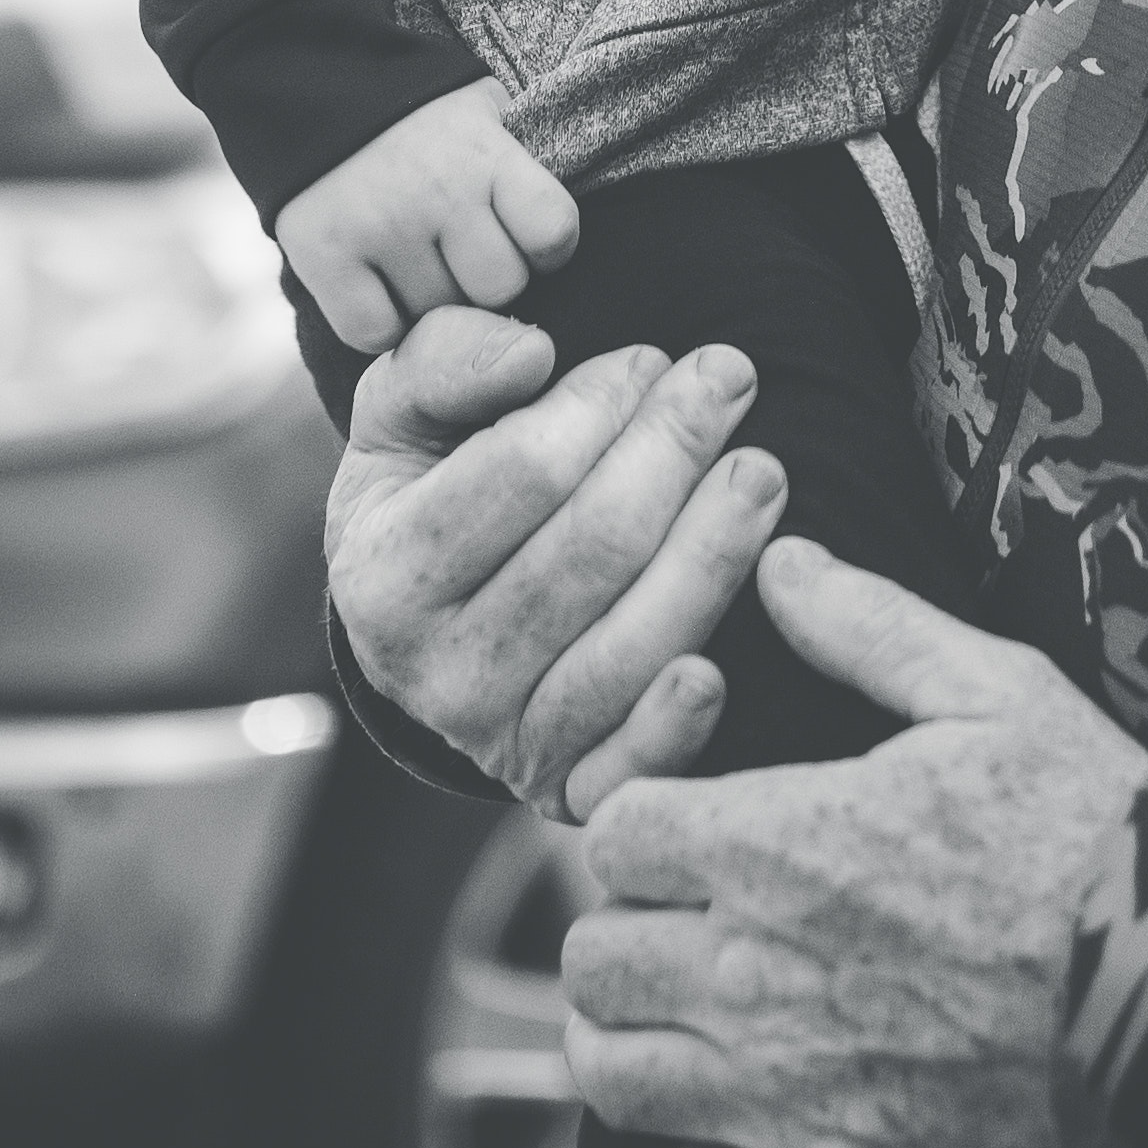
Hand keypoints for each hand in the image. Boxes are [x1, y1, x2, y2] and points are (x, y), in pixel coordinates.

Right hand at [275, 82, 582, 353]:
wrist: (317, 91)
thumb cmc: (425, 121)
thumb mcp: (488, 117)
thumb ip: (522, 174)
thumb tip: (556, 252)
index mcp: (486, 153)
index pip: (554, 233)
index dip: (546, 249)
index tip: (524, 239)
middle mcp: (437, 189)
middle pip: (498, 288)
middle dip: (485, 279)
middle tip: (460, 253)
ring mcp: (378, 225)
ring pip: (438, 318)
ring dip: (432, 302)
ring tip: (416, 260)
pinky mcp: (324, 256)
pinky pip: (375, 333)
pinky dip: (378, 322)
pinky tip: (377, 285)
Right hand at [326, 309, 790, 817]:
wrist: (431, 625)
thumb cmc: (429, 491)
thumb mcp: (403, 413)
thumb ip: (447, 361)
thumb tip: (531, 355)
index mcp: (384, 577)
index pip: (522, 472)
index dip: (602, 402)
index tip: (648, 358)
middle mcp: (437, 674)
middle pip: (593, 550)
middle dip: (675, 450)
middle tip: (731, 377)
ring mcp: (504, 741)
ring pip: (631, 645)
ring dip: (714, 549)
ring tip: (763, 470)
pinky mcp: (568, 791)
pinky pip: (633, 764)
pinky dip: (680, 721)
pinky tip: (723, 664)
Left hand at [563, 538, 1147, 1147]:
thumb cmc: (1094, 829)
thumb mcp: (995, 690)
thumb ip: (870, 626)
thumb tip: (778, 562)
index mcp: (773, 841)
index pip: (613, 835)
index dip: (646, 827)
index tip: (695, 835)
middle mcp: (749, 969)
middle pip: (594, 959)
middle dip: (630, 934)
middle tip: (696, 928)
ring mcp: (781, 1090)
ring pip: (614, 1075)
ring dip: (639, 1044)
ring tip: (696, 1024)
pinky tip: (740, 1131)